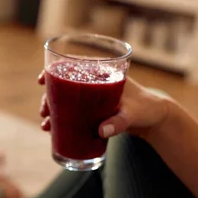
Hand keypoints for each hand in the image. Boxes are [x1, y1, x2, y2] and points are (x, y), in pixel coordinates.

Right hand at [38, 71, 170, 140]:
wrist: (155, 120)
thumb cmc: (147, 109)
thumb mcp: (133, 114)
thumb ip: (118, 122)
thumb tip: (101, 131)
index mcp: (103, 74)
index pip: (73, 66)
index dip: (54, 71)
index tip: (42, 79)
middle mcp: (95, 84)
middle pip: (64, 86)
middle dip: (49, 98)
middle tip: (44, 112)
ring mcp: (93, 99)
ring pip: (66, 101)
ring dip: (52, 111)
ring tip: (46, 125)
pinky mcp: (94, 113)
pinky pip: (73, 113)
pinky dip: (62, 119)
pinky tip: (52, 129)